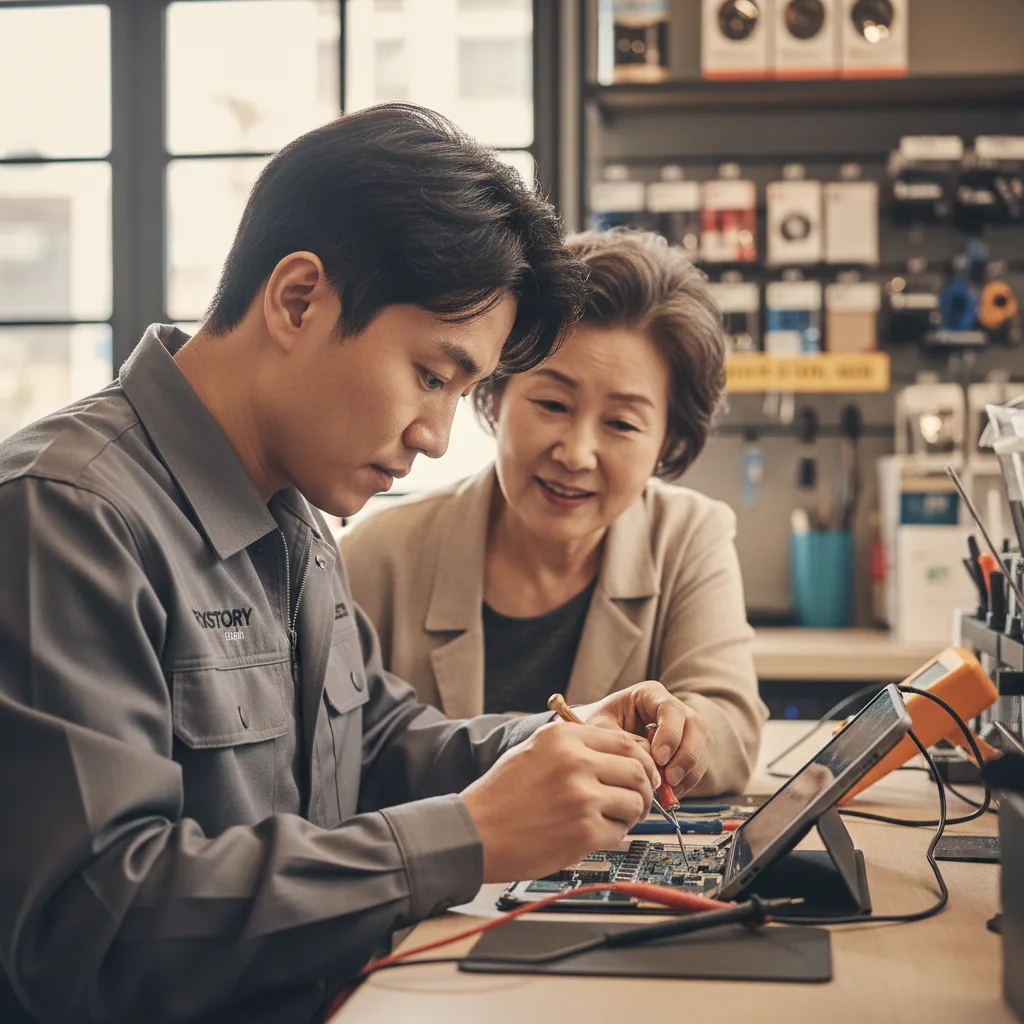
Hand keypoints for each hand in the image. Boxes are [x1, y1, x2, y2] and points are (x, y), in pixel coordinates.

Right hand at [461, 721, 657, 882]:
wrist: (475, 832)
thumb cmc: (501, 795)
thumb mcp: (534, 749)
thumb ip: (575, 746)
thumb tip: (621, 755)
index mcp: (564, 737)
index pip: (626, 742)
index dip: (642, 761)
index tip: (643, 774)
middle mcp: (575, 761)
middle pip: (637, 771)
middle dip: (643, 790)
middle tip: (637, 802)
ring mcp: (582, 797)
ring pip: (635, 803)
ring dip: (629, 815)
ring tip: (610, 819)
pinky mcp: (584, 831)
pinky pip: (619, 832)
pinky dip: (612, 836)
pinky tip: (592, 834)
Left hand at [573, 682, 713, 796]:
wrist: (597, 738)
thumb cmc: (597, 727)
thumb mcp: (600, 729)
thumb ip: (623, 741)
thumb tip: (651, 760)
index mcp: (649, 694)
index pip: (671, 709)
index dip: (670, 734)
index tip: (659, 758)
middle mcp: (671, 707)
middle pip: (695, 725)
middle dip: (686, 755)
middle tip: (669, 779)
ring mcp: (683, 726)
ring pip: (703, 744)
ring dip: (690, 770)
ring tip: (670, 790)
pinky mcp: (687, 747)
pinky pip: (698, 762)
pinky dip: (688, 779)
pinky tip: (672, 792)